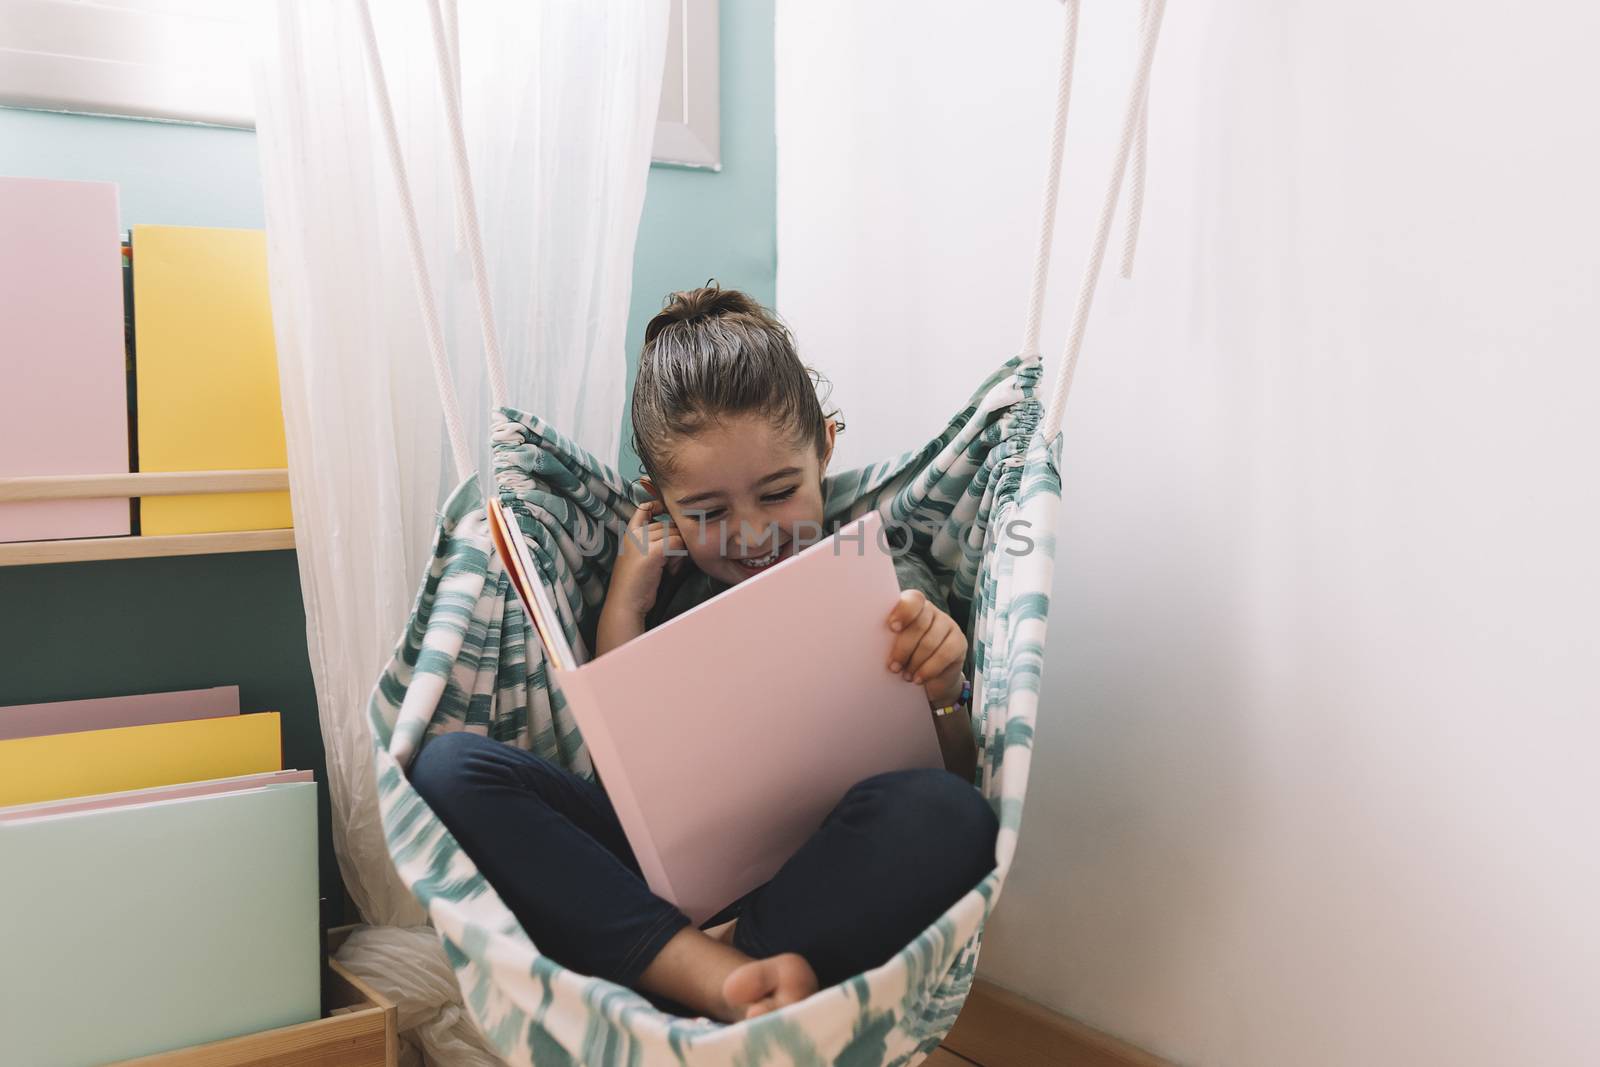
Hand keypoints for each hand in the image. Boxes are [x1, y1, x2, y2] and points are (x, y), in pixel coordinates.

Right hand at [607, 500, 685, 618]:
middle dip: (674, 540)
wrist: (625, 602)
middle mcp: (635, 534)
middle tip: (670, 562)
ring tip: (669, 567)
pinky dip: (679, 557)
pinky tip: (670, 569)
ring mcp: (643, 541)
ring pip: (674, 534)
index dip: (658, 505)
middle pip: (667, 524)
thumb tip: (677, 534)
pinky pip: (677, 543)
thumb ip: (652, 543)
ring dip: (678, 550)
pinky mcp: (653, 551)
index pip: (644, 508)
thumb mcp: (639, 557)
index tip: (666, 512)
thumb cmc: (635, 584)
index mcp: (629, 533)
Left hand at [885, 590, 966, 708]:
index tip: (892, 627)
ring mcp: (948, 624)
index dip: (903, 612)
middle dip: (904, 649)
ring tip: (905, 676)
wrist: (929, 678)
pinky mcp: (959, 641)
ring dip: (915, 662)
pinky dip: (929, 669)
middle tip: (893, 667)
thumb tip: (869, 642)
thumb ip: (887, 638)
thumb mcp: (892, 646)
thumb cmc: (904, 658)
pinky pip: (945, 654)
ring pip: (930, 642)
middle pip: (919, 625)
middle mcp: (932, 611)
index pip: (913, 600)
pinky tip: (919, 679)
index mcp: (912, 607)